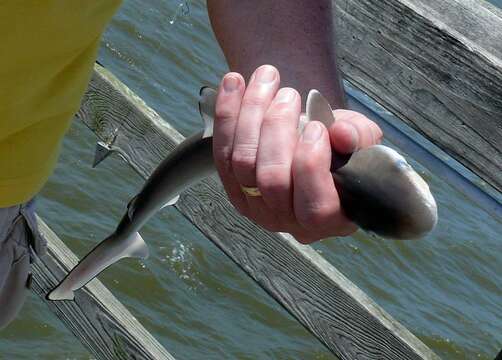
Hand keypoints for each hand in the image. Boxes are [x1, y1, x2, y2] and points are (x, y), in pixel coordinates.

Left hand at [212, 65, 382, 242]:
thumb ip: (360, 139)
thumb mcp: (362, 144)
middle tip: (290, 94)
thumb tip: (342, 133)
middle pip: (272, 180)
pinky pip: (221, 151)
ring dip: (251, 113)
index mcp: (328, 219)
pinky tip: (234, 83)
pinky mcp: (232, 187)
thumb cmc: (340, 153)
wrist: (311, 155)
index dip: (311, 165)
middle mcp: (287, 220)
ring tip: (266, 78)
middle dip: (278, 129)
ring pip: (242, 162)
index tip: (316, 127)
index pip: (316, 206)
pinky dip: (226, 114)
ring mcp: (255, 207)